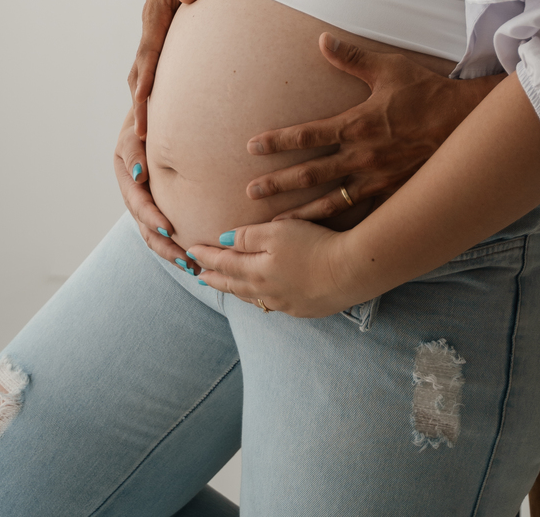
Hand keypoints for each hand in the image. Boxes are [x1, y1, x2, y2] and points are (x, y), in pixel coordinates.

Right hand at [113, 107, 198, 272]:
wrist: (148, 122)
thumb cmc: (142, 126)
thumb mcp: (132, 135)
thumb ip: (133, 151)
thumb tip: (139, 175)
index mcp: (128, 181)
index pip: (139, 205)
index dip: (151, 218)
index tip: (167, 228)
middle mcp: (136, 198)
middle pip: (147, 230)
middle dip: (166, 247)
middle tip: (187, 260)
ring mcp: (147, 206)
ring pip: (156, 236)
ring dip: (173, 253)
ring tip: (194, 267)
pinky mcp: (159, 208)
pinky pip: (165, 231)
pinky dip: (178, 245)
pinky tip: (196, 257)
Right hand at [127, 0, 227, 140]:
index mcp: (155, 14)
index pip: (148, 58)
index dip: (145, 87)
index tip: (143, 115)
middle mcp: (152, 24)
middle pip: (141, 71)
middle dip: (140, 105)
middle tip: (141, 140)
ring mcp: (157, 27)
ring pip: (146, 69)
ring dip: (145, 98)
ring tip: (148, 131)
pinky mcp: (167, 29)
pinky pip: (157, 61)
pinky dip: (155, 82)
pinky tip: (167, 99)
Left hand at [187, 219, 355, 319]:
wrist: (350, 271)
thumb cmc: (314, 244)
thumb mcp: (279, 230)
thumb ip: (249, 235)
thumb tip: (223, 240)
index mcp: (256, 270)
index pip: (223, 263)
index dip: (205, 256)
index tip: (189, 251)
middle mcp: (266, 291)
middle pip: (233, 284)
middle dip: (214, 277)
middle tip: (198, 275)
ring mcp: (284, 303)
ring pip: (250, 297)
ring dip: (233, 289)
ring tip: (223, 285)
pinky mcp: (302, 308)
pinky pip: (270, 305)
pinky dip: (256, 298)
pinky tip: (259, 296)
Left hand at [244, 35, 501, 219]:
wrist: (464, 123)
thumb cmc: (425, 92)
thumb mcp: (388, 68)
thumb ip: (351, 57)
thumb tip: (322, 39)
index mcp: (357, 124)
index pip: (308, 134)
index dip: (278, 141)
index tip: (252, 147)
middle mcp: (362, 157)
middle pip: (311, 173)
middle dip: (278, 183)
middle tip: (250, 193)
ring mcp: (376, 180)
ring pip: (331, 202)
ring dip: (300, 212)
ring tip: (274, 225)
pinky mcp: (391, 194)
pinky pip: (359, 214)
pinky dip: (336, 226)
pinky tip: (320, 239)